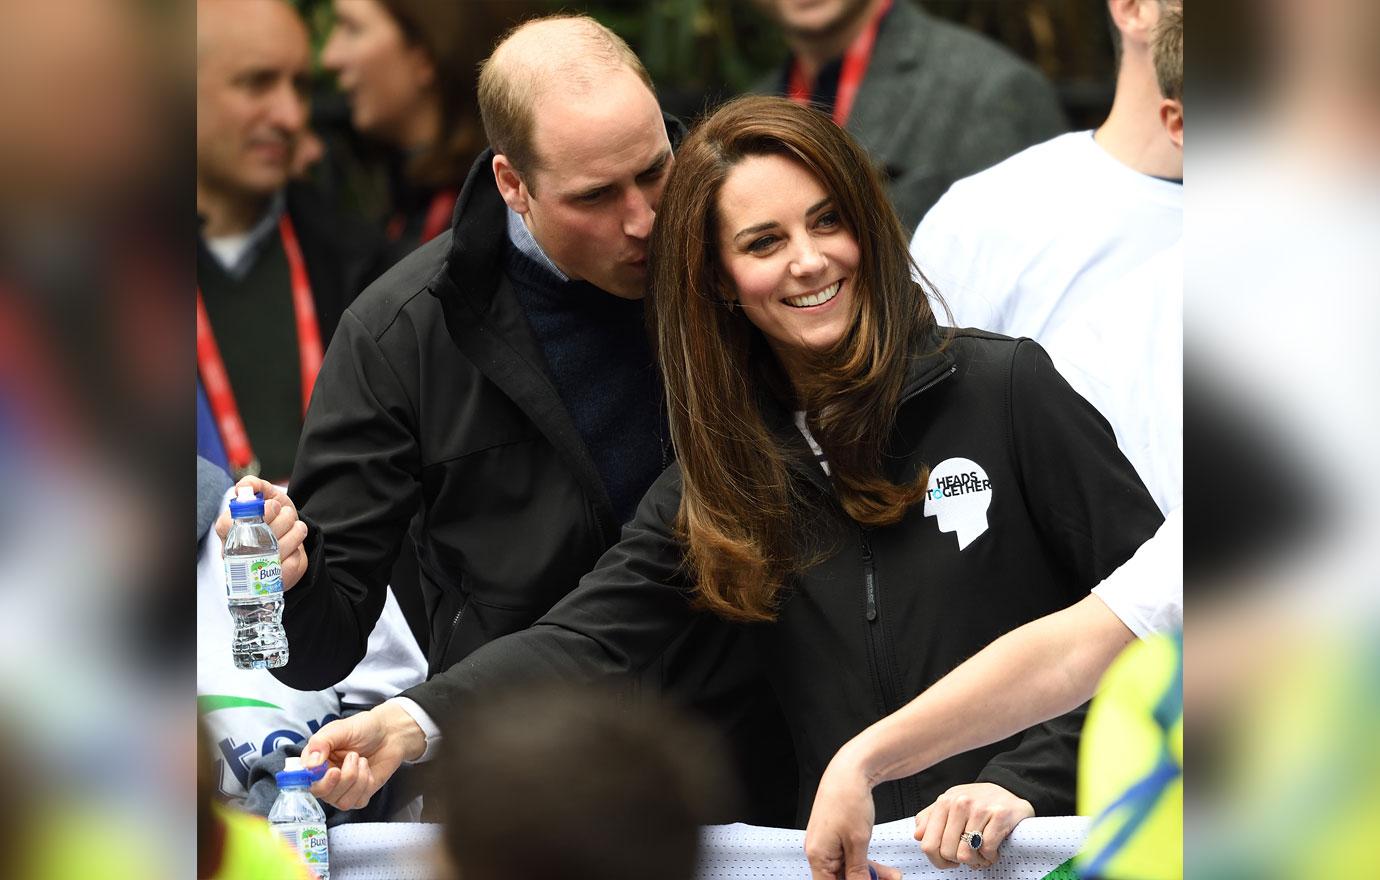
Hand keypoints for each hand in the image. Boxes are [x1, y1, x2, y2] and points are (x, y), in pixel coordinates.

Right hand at [215, 476, 308, 589]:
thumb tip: (243, 488)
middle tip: (286, 514)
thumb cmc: (277, 515)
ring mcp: (254, 569)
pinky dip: (298, 549)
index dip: (254, 514)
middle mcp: (237, 552)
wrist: (297, 535)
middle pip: (258, 536)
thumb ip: (255, 485)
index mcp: (230, 530)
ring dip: (295, 532)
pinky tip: (295, 547)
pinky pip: (289, 564)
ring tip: (297, 527)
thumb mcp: (268, 495)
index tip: (272, 506)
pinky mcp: (272, 580)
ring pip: (278, 549)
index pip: (226, 524)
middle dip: (283, 519)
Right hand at [301, 701, 426, 809]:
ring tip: (361, 759)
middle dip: (341, 778)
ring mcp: (341, 789)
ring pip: (341, 801)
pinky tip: (368, 769)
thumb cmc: (363, 728)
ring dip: (356, 778)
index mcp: (315, 761)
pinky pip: (358, 801)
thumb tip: (310, 764)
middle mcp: (324, 777)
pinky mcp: (358, 795)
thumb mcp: (340, 728)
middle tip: (352, 757)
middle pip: (321, 793)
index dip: (316, 780)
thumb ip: (321, 743)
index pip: (304, 780)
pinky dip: (366, 784)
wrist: (390, 733)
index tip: (333, 770)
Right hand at [805, 748, 901, 879]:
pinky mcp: (835, 838)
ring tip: (893, 877)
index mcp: (817, 856)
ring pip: (848, 871)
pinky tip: (885, 871)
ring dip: (869, 876)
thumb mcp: (857, 841)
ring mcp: (827, 845)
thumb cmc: (848, 799)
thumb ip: (857, 872)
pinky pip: (850, 859)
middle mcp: (818, 852)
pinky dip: (866, 865)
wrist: (849, 771)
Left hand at [913, 782, 1033, 868]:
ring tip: (980, 853)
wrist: (1008, 788)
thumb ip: (929, 819)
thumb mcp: (949, 804)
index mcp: (944, 802)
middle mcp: (960, 803)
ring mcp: (980, 808)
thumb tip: (918, 836)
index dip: (937, 860)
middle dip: (959, 860)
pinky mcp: (1000, 815)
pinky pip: (987, 850)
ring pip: (967, 854)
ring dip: (976, 860)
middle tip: (968, 855)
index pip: (929, 844)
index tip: (948, 860)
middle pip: (948, 852)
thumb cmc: (976, 801)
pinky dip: (990, 856)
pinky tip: (992, 850)